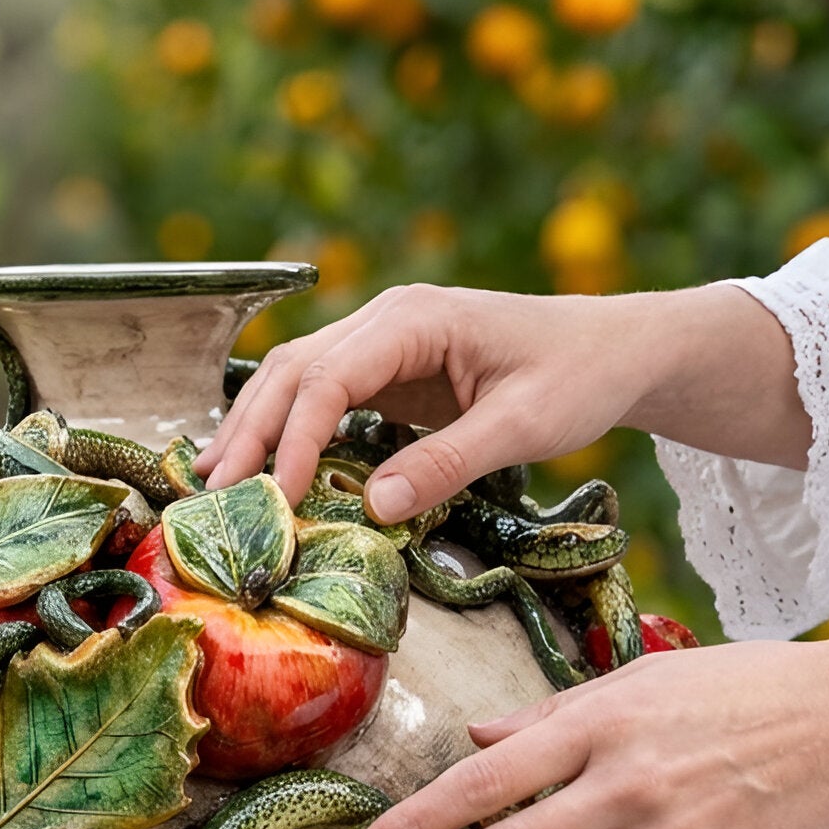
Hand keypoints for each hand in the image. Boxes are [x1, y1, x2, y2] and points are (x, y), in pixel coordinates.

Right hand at [195, 279, 808, 515]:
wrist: (615, 350)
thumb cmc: (579, 376)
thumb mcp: (524, 426)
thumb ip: (448, 464)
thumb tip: (376, 510)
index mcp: (415, 318)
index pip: (328, 379)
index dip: (296, 442)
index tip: (280, 500)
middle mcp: (386, 319)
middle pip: (291, 371)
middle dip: (249, 433)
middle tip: (213, 496)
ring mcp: (383, 341)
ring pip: (294, 378)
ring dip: (255, 430)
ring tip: (216, 485)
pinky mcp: (388, 369)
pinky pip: (321, 397)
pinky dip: (286, 431)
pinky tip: (262, 469)